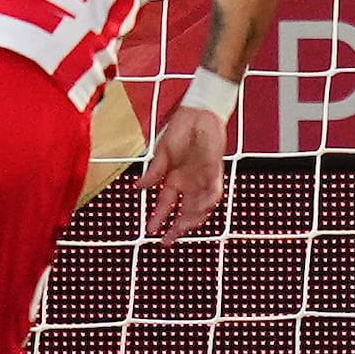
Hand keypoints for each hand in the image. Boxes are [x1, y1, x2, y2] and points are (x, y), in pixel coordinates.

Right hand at [138, 97, 232, 236]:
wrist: (200, 113)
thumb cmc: (181, 128)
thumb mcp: (163, 151)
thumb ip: (154, 171)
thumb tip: (139, 187)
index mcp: (173, 178)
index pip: (165, 204)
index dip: (158, 218)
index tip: (150, 231)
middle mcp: (188, 183)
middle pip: (183, 212)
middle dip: (176, 228)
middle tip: (168, 240)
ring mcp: (202, 179)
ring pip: (199, 208)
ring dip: (191, 219)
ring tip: (182, 228)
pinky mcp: (215, 172)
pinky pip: (214, 193)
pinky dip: (208, 203)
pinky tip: (201, 209)